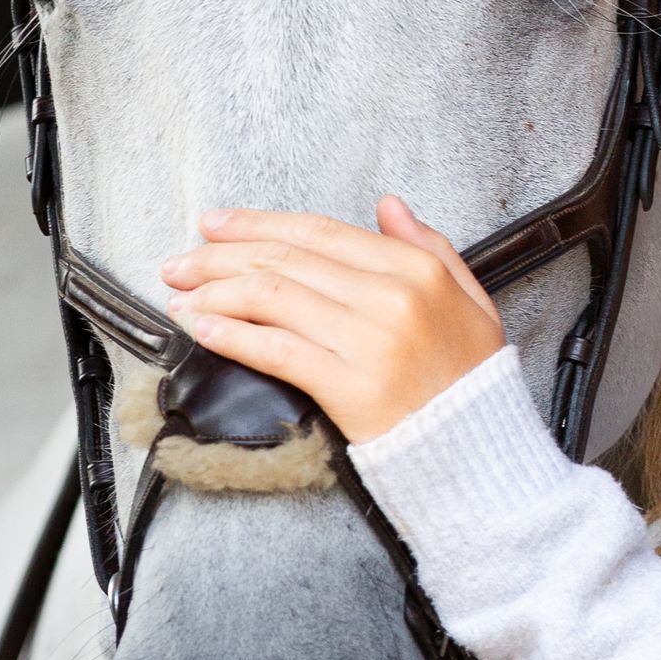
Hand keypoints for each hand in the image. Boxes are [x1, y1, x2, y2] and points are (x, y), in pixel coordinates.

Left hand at [159, 199, 503, 442]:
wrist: (481, 454)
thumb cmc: (470, 380)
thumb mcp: (471, 300)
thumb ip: (430, 246)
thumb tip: (388, 205)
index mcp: (418, 270)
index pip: (321, 233)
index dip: (258, 224)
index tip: (215, 224)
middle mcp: (393, 298)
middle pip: (287, 261)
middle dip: (220, 256)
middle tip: (180, 261)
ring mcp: (371, 343)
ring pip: (272, 298)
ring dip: (214, 292)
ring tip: (180, 295)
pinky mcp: (351, 388)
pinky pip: (276, 350)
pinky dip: (231, 335)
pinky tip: (202, 329)